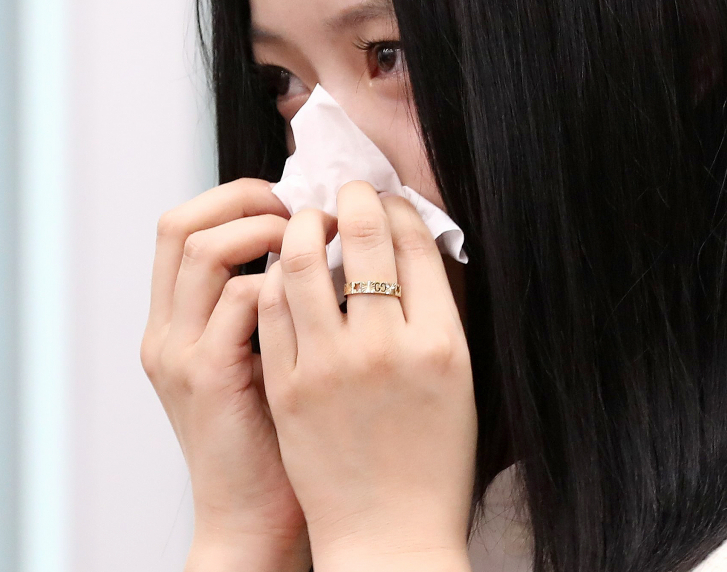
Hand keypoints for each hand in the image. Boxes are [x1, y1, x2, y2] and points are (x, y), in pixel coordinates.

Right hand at [142, 179, 310, 571]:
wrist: (254, 521)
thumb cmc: (275, 443)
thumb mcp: (258, 363)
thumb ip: (266, 310)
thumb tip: (314, 245)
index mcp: (172, 325)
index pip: (179, 228)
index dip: (231, 201)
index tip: (288, 203)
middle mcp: (164, 332)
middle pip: (178, 224)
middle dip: (242, 199)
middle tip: (298, 207)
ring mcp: (179, 353)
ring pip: (203, 249)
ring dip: (264, 231)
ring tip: (311, 242)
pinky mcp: (208, 377)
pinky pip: (238, 299)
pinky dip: (280, 282)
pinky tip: (319, 293)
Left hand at [257, 181, 476, 570]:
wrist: (388, 533)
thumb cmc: (429, 461)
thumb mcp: (455, 381)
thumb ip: (433, 314)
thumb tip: (407, 245)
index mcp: (442, 344)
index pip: (416, 244)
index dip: (395, 208)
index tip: (383, 198)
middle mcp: (387, 348)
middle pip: (364, 239)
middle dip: (352, 200)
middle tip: (344, 193)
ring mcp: (331, 367)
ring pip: (304, 263)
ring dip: (303, 228)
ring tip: (305, 224)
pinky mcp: (287, 386)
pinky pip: (271, 307)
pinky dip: (274, 276)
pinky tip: (280, 271)